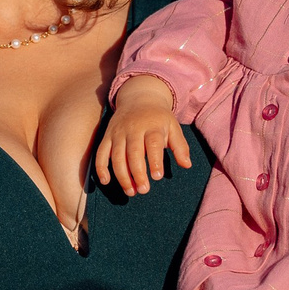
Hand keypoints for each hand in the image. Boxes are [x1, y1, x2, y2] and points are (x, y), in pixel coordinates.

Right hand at [95, 77, 189, 193]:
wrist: (139, 98)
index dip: (154, 161)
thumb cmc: (158, 118)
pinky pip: (101, 152)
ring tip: (130, 191)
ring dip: (122, 175)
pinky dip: (101, 167)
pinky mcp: (107, 136)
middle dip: (137, 173)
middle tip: (143, 190)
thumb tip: (187, 165)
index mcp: (152, 126)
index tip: (157, 177)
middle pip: (133, 152)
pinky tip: (106, 181)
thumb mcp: (173, 127)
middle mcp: (133, 129)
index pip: (153, 144)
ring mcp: (118, 132)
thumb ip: (180, 146)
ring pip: (116, 155)